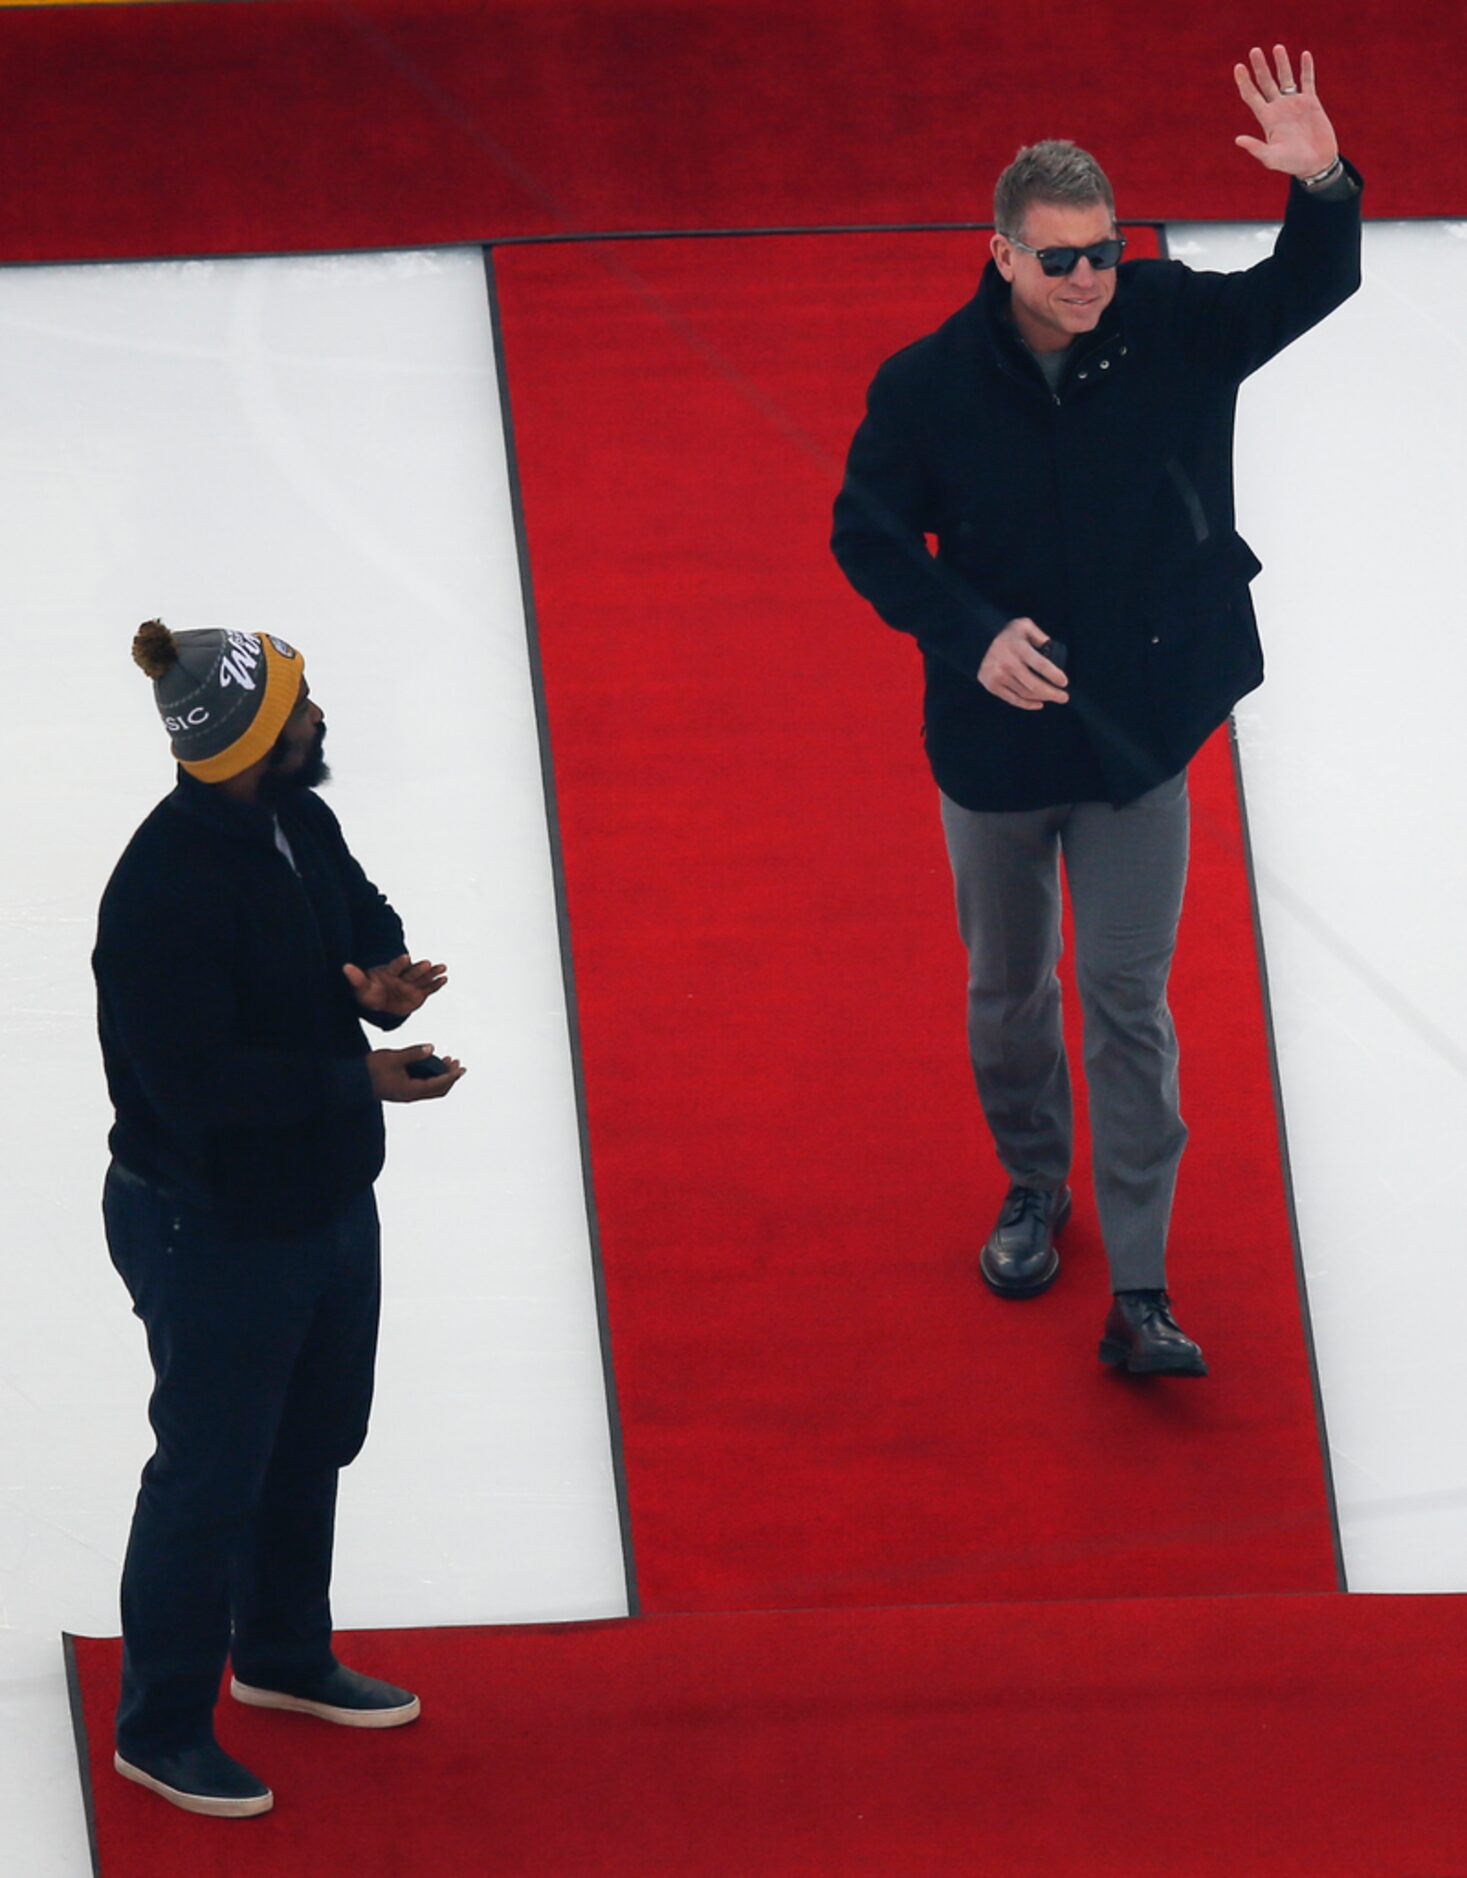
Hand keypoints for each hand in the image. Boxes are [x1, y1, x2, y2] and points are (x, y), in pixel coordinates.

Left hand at [344, 953, 446, 1017]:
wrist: (381, 1003)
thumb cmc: (370, 993)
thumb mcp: (362, 988)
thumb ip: (356, 978)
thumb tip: (345, 966)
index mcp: (389, 972)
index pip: (395, 966)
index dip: (400, 962)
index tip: (406, 957)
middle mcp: (402, 976)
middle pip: (411, 972)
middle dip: (419, 968)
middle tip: (427, 963)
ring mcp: (412, 984)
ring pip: (423, 978)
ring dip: (432, 973)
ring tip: (443, 967)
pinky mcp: (420, 993)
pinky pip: (429, 989)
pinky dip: (437, 984)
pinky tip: (445, 979)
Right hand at [365, 1044, 466, 1102]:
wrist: (351, 1081)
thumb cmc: (371, 1069)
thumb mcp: (393, 1058)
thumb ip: (413, 1053)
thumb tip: (431, 1047)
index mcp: (411, 1090)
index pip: (438, 1085)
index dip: (451, 1076)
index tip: (461, 1068)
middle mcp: (411, 1095)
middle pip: (438, 1090)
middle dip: (450, 1077)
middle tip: (458, 1064)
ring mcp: (406, 1094)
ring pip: (430, 1088)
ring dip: (441, 1076)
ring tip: (448, 1061)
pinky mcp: (401, 1090)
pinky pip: (422, 1085)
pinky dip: (430, 1075)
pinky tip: (430, 1063)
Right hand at [977, 618, 1068, 710]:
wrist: (978, 642)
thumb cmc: (1007, 635)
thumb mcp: (1024, 626)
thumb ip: (1040, 636)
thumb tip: (1053, 650)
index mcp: (1018, 647)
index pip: (1041, 665)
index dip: (1054, 675)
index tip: (1064, 682)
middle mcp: (1008, 663)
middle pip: (1034, 685)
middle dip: (1053, 693)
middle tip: (1064, 697)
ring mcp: (999, 676)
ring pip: (1026, 694)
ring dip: (1042, 698)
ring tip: (1053, 697)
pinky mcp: (992, 685)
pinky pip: (1013, 699)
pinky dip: (1027, 704)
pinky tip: (1039, 703)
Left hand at [1233, 46, 1337, 176]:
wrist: (1316, 163)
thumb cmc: (1292, 163)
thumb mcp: (1272, 158)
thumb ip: (1256, 148)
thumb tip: (1237, 140)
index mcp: (1267, 118)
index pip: (1252, 96)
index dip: (1244, 81)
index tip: (1238, 67)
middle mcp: (1279, 108)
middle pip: (1266, 83)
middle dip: (1260, 67)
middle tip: (1254, 50)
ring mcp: (1294, 103)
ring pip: (1286, 78)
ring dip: (1281, 63)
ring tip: (1276, 47)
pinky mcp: (1311, 102)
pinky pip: (1307, 81)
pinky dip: (1306, 68)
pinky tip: (1304, 55)